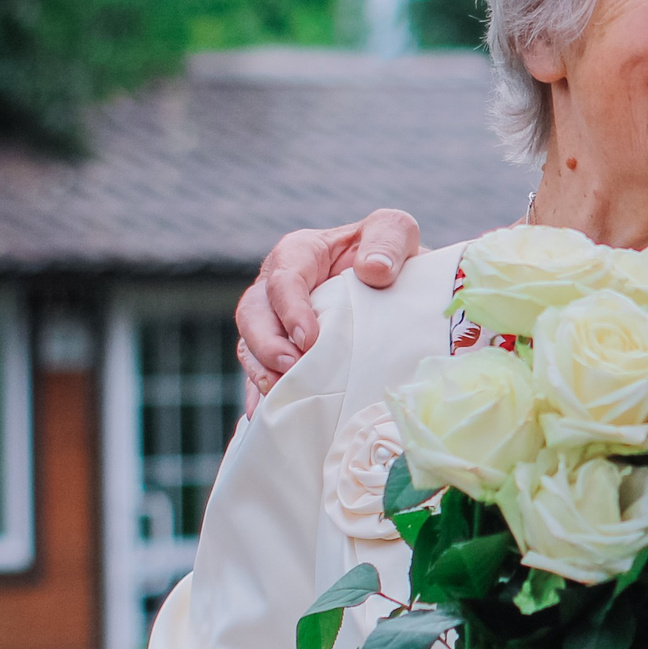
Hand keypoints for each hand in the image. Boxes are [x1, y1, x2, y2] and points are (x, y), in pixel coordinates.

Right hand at [235, 210, 422, 410]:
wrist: (397, 285)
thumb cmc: (389, 254)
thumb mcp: (395, 232)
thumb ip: (388, 240)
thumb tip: (374, 270)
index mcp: (300, 254)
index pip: (283, 279)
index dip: (290, 309)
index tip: (309, 339)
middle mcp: (277, 289)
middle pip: (253, 314)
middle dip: (266, 344)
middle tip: (290, 368)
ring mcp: (275, 323)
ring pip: (250, 345)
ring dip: (260, 372)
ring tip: (279, 395)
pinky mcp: (282, 352)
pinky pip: (261, 373)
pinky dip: (259, 393)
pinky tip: (264, 416)